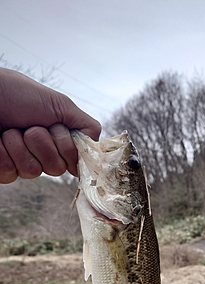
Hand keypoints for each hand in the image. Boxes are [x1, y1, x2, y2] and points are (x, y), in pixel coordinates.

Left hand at [0, 68, 100, 182]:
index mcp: (56, 139)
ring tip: (9, 129)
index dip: (67, 147)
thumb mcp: (59, 104)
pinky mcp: (1, 170)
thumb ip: (85, 125)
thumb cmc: (15, 93)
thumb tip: (99, 147)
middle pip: (57, 168)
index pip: (74, 160)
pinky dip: (3, 153)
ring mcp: (21, 162)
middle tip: (30, 127)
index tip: (56, 129)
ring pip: (33, 171)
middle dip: (43, 143)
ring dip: (21, 145)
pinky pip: (11, 172)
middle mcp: (41, 153)